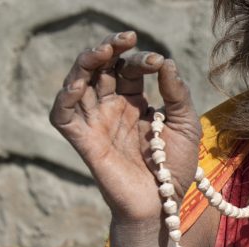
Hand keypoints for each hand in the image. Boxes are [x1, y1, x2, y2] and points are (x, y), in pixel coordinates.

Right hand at [50, 31, 201, 223]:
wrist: (163, 205)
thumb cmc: (174, 170)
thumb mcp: (185, 126)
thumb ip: (177, 94)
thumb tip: (165, 62)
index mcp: (135, 103)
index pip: (129, 69)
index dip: (140, 59)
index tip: (157, 62)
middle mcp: (112, 109)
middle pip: (100, 68)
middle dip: (109, 49)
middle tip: (125, 39)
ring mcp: (96, 123)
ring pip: (78, 82)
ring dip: (86, 62)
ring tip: (103, 50)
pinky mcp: (84, 141)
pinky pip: (63, 114)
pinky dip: (64, 97)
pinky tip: (78, 85)